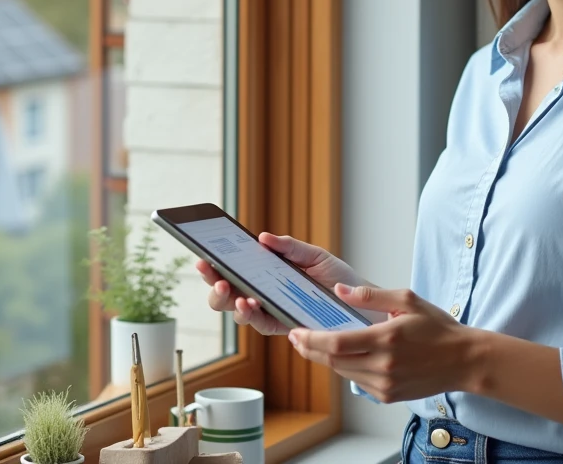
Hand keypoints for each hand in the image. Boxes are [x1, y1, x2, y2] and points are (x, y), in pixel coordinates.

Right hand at [196, 233, 360, 335]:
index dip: (214, 265)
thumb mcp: (315, 255)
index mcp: (266, 273)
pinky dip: (252, 314)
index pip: (233, 270)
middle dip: (214, 284)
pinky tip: (250, 304)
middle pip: (227, 293)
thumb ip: (289, 247)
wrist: (360, 302)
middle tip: (212, 275)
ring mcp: (271, 311)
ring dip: (230, 302)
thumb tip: (262, 237)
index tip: (202, 256)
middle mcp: (263, 294)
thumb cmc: (337, 278)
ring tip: (230, 291)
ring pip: (238, 311)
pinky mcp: (283, 326)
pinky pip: (261, 324)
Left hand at [287, 285, 477, 402]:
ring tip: (316, 345)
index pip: (336, 344)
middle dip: (311, 350)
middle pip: (334, 361)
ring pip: (343, 373)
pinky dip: (347, 369)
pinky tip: (344, 357)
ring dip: (327, 360)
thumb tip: (339, 290)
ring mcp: (386, 384)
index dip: (311, 340)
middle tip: (297, 338)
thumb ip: (371, 295)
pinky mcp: (389, 395)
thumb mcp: (407, 300)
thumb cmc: (438, 328)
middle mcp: (384, 366)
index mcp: (386, 339)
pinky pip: (358, 382)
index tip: (295, 333)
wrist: (464, 360)